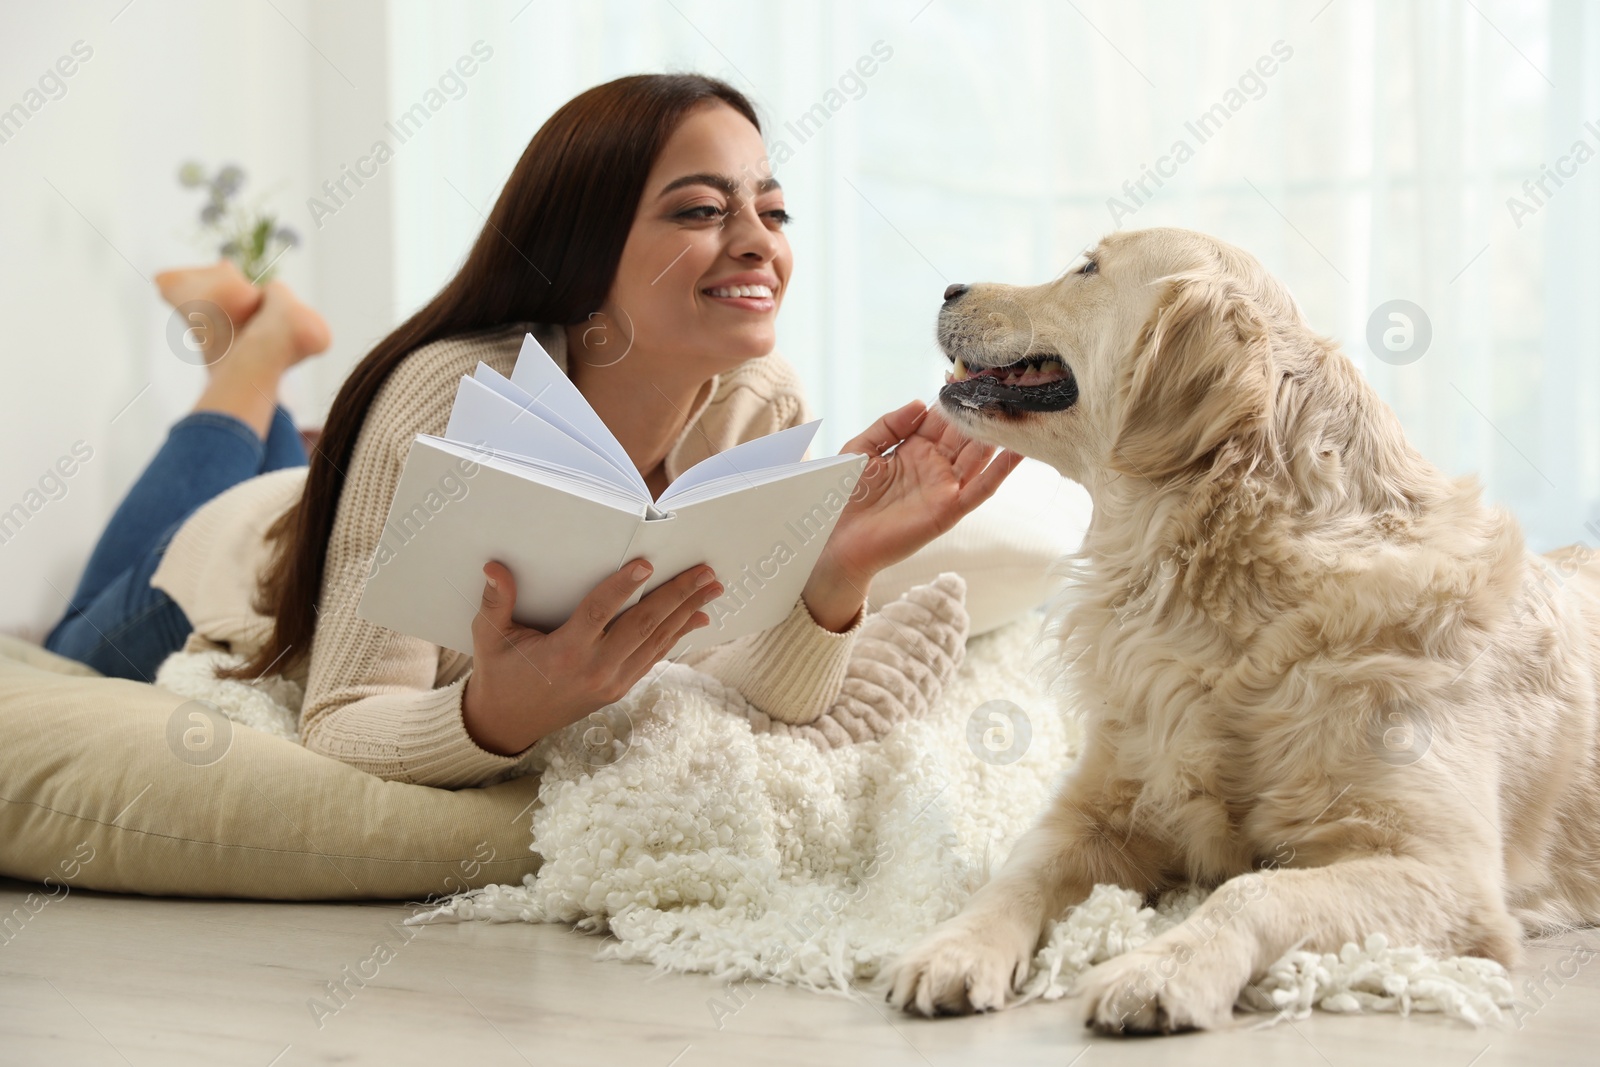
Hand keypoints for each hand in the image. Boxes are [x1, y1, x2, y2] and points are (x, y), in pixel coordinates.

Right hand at [462, 558, 724, 754]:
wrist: (508, 723)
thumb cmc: (500, 673)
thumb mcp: (489, 638)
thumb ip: (495, 602)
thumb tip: (494, 567)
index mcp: (564, 653)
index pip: (598, 613)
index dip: (622, 588)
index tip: (646, 565)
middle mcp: (594, 669)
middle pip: (642, 626)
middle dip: (677, 596)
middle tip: (705, 572)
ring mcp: (611, 682)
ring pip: (655, 642)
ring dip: (686, 613)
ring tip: (712, 587)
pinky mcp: (619, 689)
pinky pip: (653, 657)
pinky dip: (676, 635)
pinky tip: (696, 617)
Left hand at [801, 400, 1023, 630]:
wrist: (837, 540)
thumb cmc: (843, 497)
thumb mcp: (860, 450)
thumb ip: (889, 425)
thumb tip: (921, 404)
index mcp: (913, 448)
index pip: (941, 418)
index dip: (955, 398)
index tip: (972, 374)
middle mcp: (934, 465)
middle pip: (965, 433)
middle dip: (983, 411)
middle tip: (1005, 384)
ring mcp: (944, 487)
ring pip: (979, 456)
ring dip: (998, 434)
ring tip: (1019, 408)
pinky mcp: (949, 510)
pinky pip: (980, 489)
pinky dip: (1000, 471)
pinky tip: (1017, 450)